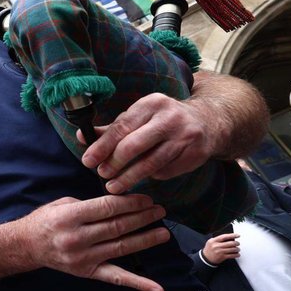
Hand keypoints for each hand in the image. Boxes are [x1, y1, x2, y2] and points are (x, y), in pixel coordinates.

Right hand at [19, 194, 169, 290]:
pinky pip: (116, 278)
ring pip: (122, 247)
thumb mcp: (62, 204)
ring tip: (163, 232)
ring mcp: (83, 258)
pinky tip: (157, 288)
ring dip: (146, 239)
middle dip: (142, 217)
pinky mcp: (87, 272)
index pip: (108, 208)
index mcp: (69, 217)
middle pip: (118, 226)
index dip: (131, 202)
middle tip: (159, 211)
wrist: (26, 246)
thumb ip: (90, 204)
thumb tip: (121, 202)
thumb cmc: (46, 221)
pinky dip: (139, 283)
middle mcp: (76, 238)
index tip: (146, 199)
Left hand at [80, 93, 215, 194]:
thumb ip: (112, 128)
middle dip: (114, 163)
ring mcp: (185, 136)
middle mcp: (170, 118)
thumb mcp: (139, 117)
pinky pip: (166, 170)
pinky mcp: (196, 154)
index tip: (88, 161)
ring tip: (114, 186)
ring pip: (150, 163)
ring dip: (128, 178)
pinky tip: (143, 177)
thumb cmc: (162, 120)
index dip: (102, 146)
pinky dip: (151, 176)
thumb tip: (83, 136)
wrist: (207, 122)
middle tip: (102, 174)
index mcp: (151, 104)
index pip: (121, 127)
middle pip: (134, 146)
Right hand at [203, 233, 239, 264]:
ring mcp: (219, 252)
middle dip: (236, 243)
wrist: (206, 258)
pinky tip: (237, 254)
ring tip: (237, 249)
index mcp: (214, 241)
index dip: (232, 235)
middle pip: (230, 243)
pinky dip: (236, 255)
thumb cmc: (210, 249)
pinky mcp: (222, 257)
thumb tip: (230, 237)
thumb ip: (219, 239)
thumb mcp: (211, 242)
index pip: (224, 236)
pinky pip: (232, 255)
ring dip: (237, 249)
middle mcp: (216, 246)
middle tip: (238, 243)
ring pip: (232, 249)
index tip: (238, 235)